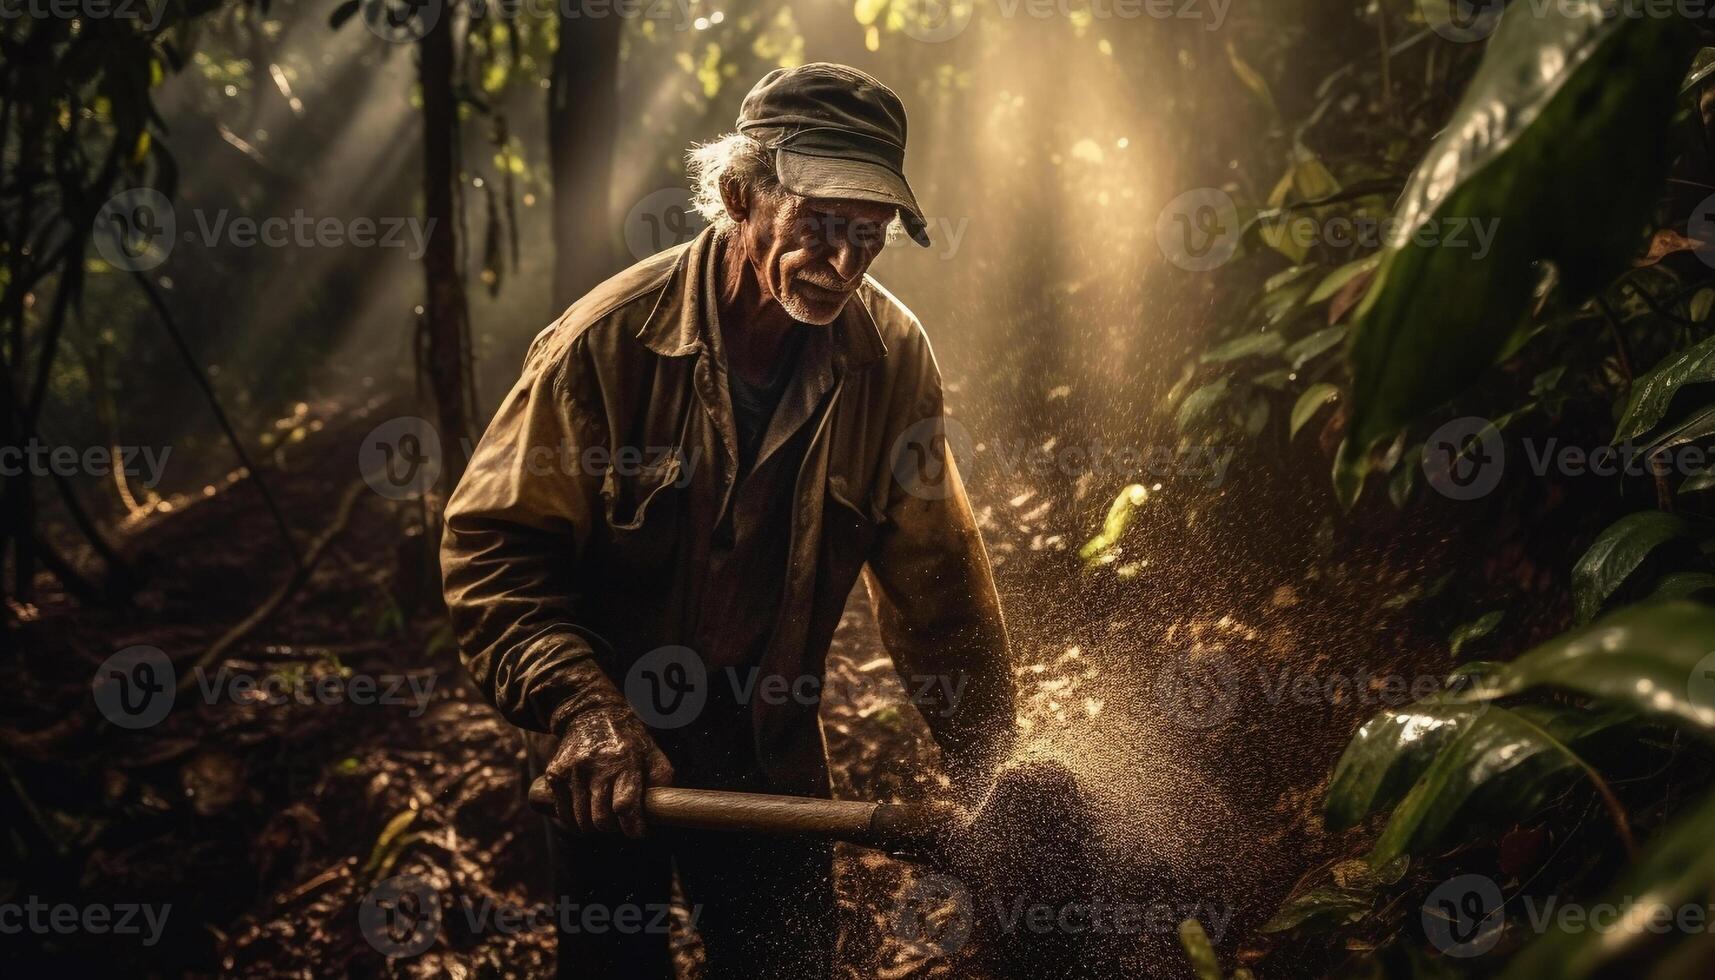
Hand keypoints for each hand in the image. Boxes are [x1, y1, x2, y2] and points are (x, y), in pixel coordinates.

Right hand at [543, 706, 673, 837]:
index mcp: (625, 762)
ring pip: (581, 820)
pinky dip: (574, 819)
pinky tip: (585, 811)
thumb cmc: (627, 738)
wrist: (591, 714)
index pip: (625, 806)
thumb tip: (662, 810)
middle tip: (620, 824)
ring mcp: (574, 771)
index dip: (633, 828)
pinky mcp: (556, 774)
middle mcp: (597, 767)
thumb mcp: (651, 753)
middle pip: (601, 819)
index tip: (638, 832)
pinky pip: (562, 812)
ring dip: (594, 826)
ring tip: (604, 817)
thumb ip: (661, 780)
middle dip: (614, 829)